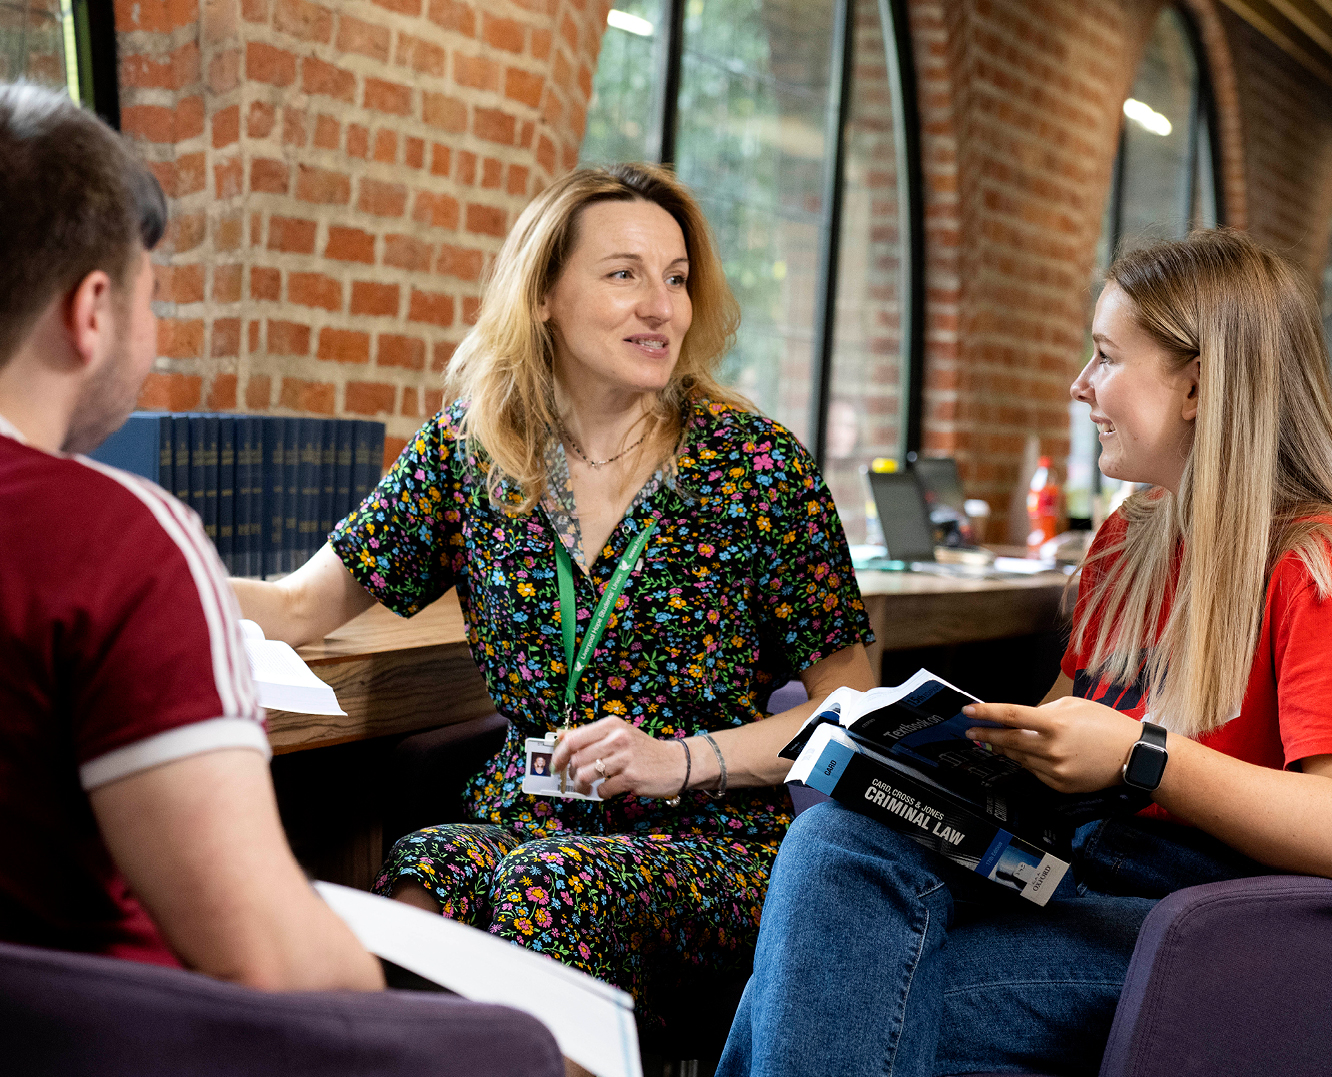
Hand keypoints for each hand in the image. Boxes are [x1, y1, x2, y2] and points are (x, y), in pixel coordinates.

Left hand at [548, 717, 686, 799]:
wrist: (675, 763)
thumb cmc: (642, 750)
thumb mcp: (618, 734)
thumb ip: (590, 736)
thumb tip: (560, 738)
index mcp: (611, 724)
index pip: (573, 739)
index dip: (559, 755)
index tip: (555, 765)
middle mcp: (618, 738)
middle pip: (577, 759)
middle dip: (572, 775)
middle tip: (576, 781)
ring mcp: (625, 758)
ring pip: (586, 775)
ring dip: (583, 786)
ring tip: (588, 788)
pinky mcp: (632, 777)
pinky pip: (604, 790)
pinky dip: (603, 793)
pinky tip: (611, 789)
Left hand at [963, 696, 1144, 793]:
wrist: (1134, 756)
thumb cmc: (1106, 725)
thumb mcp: (1074, 706)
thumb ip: (1044, 711)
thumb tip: (1020, 719)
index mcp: (1055, 724)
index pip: (1010, 716)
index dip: (985, 713)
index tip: (967, 711)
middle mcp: (1052, 749)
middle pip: (1007, 741)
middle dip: (985, 735)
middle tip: (971, 730)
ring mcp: (1055, 769)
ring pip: (1019, 758)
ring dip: (1004, 748)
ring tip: (994, 740)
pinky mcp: (1060, 784)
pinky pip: (1034, 771)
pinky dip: (1027, 761)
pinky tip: (1025, 754)